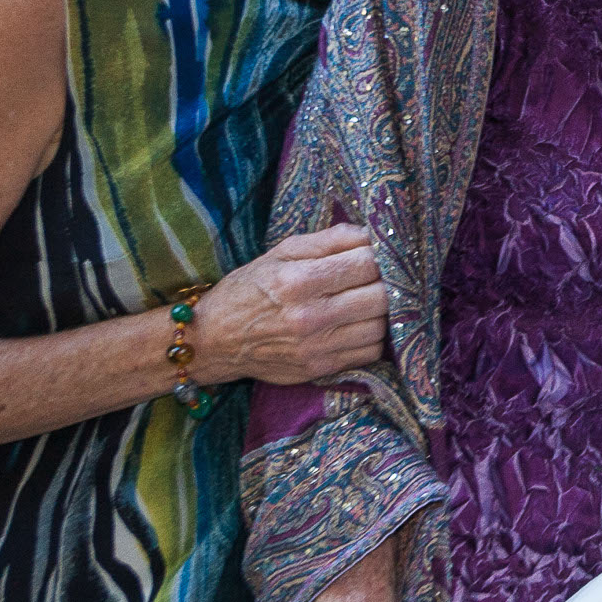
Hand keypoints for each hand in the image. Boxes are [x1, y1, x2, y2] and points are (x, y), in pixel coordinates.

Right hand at [193, 223, 387, 385]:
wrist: (213, 339)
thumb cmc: (250, 288)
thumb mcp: (282, 252)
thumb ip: (330, 239)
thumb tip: (372, 233)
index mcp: (299, 280)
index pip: (366, 264)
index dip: (382, 255)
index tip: (383, 253)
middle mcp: (310, 316)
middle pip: (381, 297)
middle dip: (388, 283)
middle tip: (382, 277)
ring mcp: (316, 347)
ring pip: (380, 326)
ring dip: (382, 312)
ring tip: (369, 300)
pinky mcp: (320, 369)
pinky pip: (370, 352)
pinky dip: (372, 336)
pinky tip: (359, 324)